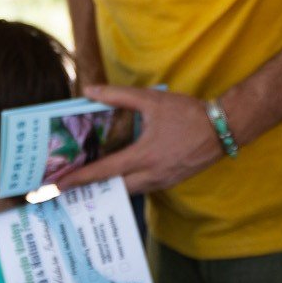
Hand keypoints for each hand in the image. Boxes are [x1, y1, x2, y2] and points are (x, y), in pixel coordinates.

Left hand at [54, 84, 225, 195]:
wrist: (223, 129)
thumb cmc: (188, 114)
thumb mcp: (152, 100)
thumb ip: (119, 96)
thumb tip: (90, 91)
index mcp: (143, 156)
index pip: (103, 172)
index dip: (79, 179)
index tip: (58, 186)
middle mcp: (151, 175)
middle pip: (112, 190)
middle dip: (88, 191)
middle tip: (66, 189)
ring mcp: (161, 182)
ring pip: (127, 191)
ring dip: (107, 190)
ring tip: (86, 186)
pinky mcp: (169, 183)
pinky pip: (141, 188)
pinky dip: (124, 186)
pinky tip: (115, 178)